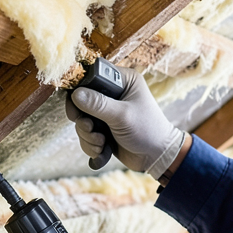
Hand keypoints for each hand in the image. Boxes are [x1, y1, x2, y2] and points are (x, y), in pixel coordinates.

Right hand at [66, 66, 184, 178]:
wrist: (157, 156)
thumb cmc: (148, 130)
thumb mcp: (122, 115)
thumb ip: (98, 104)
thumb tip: (75, 94)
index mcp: (123, 80)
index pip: (91, 76)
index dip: (80, 91)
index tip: (77, 108)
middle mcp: (113, 93)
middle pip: (81, 100)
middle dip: (83, 120)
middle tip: (90, 128)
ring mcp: (107, 112)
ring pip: (82, 120)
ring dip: (87, 135)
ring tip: (101, 142)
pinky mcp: (104, 128)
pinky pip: (86, 134)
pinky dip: (91, 145)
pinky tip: (102, 150)